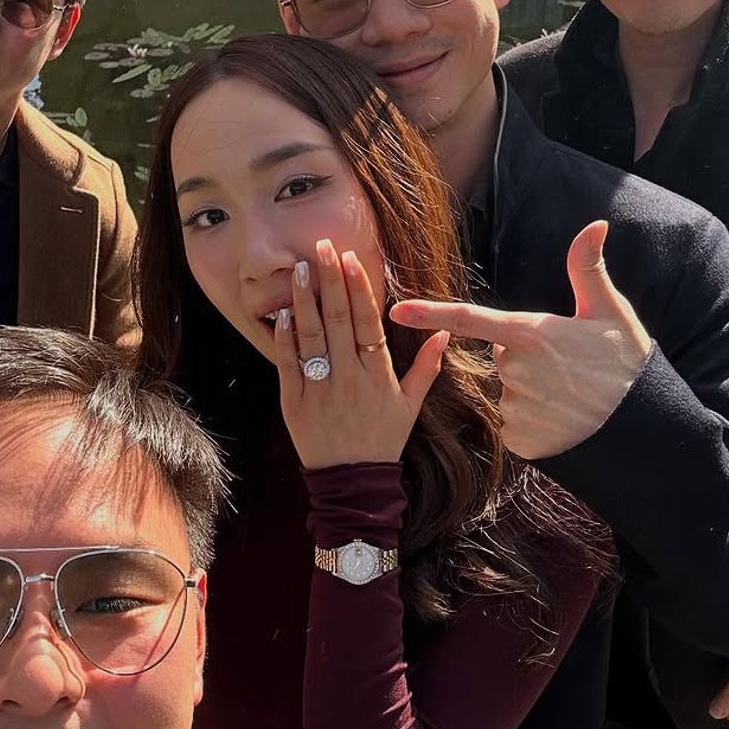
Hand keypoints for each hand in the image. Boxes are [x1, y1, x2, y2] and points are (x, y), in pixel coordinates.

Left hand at [274, 238, 447, 471]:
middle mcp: (350, 376)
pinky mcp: (295, 402)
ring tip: (302, 269)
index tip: (350, 258)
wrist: (353, 482)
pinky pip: (288, 364)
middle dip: (330, 279)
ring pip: (312, 336)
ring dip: (306, 300)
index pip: (368, 321)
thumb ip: (426, 366)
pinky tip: (283, 313)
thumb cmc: (383, 440)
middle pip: (338, 319)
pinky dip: (286, 338)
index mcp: (378, 374)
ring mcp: (321, 388)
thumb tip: (444, 332)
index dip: (358, 288)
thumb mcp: (411, 404)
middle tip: (321, 246)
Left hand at [390, 220, 652, 459]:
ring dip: (533, 393)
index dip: (430, 313)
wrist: (645, 428)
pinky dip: (535, 423)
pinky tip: (563, 422)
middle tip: (569, 368)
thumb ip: (588, 269)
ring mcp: (516, 408)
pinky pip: (516, 425)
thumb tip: (595, 224)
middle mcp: (515, 371)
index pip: (468, 319)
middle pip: (504, 358)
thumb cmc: (627, 364)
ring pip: (510, 393)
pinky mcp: (521, 441)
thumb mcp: (609, 311)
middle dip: (527, 360)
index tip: (398, 310)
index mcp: (530, 334)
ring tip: (572, 397)